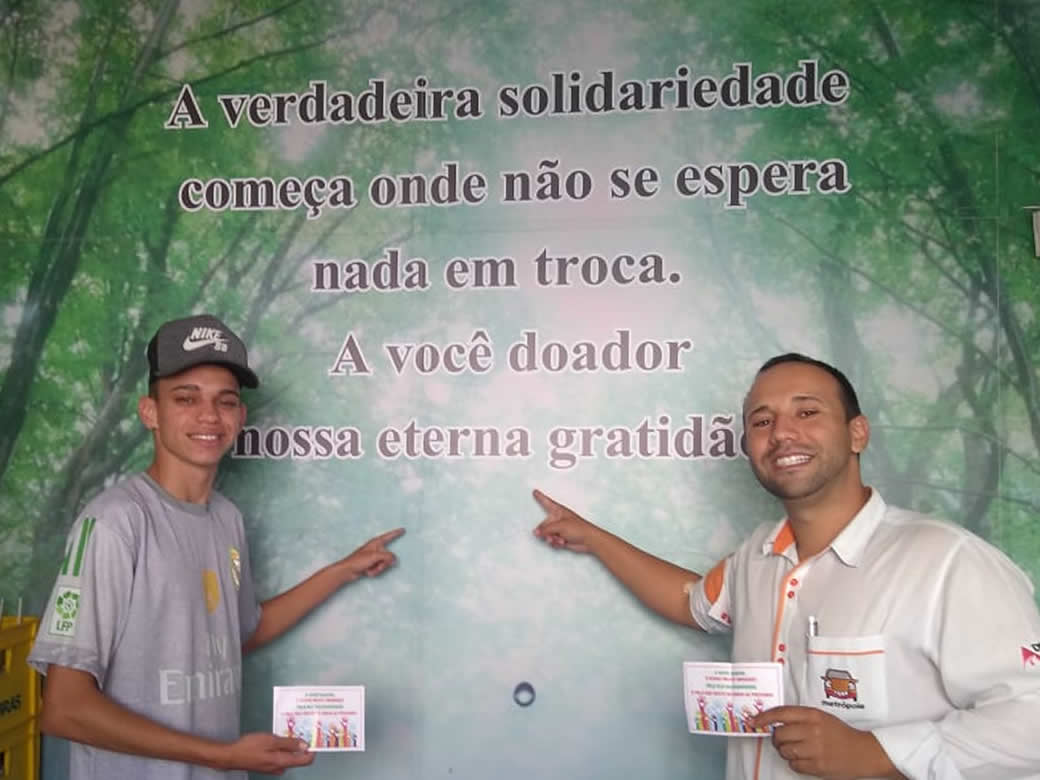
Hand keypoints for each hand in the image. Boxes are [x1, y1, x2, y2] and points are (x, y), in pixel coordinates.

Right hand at [223, 732, 313, 774]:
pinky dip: (281, 748)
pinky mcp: (266, 765)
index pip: (305, 760)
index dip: (312, 750)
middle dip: (300, 745)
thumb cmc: (250, 746)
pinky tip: (276, 739)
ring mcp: (272, 767)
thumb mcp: (271, 741)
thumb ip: (289, 743)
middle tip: (299, 731)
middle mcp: (279, 767)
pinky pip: (279, 756)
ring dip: (289, 746)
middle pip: (297, 758)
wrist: (231, 755)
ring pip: (287, 756)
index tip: (313, 739)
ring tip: (287, 732)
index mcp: (282, 762)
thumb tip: (305, 745)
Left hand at [340, 528, 404, 579]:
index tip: (403, 529)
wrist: (347, 570)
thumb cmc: (359, 560)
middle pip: (388, 556)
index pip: (389, 536)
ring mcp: (374, 557)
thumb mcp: (375, 556)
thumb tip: (394, 559)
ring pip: (384, 564)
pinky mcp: (371, 564)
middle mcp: (376, 548)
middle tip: (377, 565)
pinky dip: (374, 571)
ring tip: (369, 569)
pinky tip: (366, 571)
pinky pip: (378, 568)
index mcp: (376, 542)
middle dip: (384, 563)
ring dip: (378, 568)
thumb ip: (387, 556)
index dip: (396, 533)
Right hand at [532, 489, 599, 552]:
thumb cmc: (579, 528)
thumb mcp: (559, 526)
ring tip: (559, 539)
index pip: (546, 502)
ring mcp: (560, 528)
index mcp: (558, 511)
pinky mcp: (562, 537)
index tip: (535, 492)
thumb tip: (536, 532)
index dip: (540, 497)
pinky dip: (556, 542)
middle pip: (544, 524)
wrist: (588, 540)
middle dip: (545, 531)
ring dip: (552, 538)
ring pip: (547, 534)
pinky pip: (552, 540)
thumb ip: (546, 529)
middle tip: (548, 535)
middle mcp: (558, 519)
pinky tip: (563, 542)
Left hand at [750, 706, 897, 778]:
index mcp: (813, 715)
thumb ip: (799, 717)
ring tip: (795, 749)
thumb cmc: (840, 734)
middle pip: (779, 734)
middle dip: (776, 738)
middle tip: (781, 739)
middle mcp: (812, 731)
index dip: (764, 717)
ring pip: (784, 750)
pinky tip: (804, 758)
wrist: (863, 752)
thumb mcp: (821, 718)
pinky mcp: (817, 766)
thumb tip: (774, 721)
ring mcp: (815, 749)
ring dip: (785, 751)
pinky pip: (794, 765)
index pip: (781, 713)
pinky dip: (794, 762)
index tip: (754, 720)